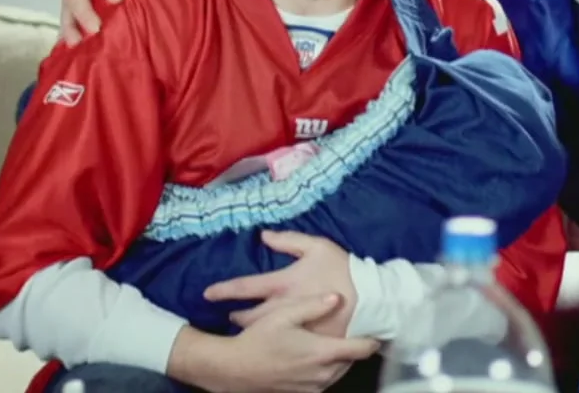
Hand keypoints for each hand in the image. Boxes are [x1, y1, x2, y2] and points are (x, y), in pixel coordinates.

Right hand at [202, 295, 379, 392]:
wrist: (233, 369)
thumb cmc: (259, 339)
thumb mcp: (283, 315)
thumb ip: (312, 305)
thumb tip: (337, 297)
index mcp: (322, 353)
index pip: (362, 348)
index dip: (372, 337)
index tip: (377, 325)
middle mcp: (323, 374)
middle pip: (352, 360)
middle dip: (356, 346)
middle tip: (357, 328)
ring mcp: (313, 387)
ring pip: (340, 371)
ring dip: (342, 358)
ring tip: (340, 340)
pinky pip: (326, 380)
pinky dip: (328, 368)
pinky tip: (320, 355)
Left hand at [205, 230, 356, 338]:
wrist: (370, 299)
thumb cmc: (344, 269)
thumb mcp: (318, 246)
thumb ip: (289, 240)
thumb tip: (264, 235)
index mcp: (283, 284)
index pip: (245, 287)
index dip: (224, 290)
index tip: (208, 293)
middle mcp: (283, 308)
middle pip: (250, 317)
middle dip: (237, 317)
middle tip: (231, 317)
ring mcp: (294, 327)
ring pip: (264, 332)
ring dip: (252, 330)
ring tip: (247, 329)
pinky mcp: (306, 341)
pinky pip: (284, 344)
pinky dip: (274, 342)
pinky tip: (272, 342)